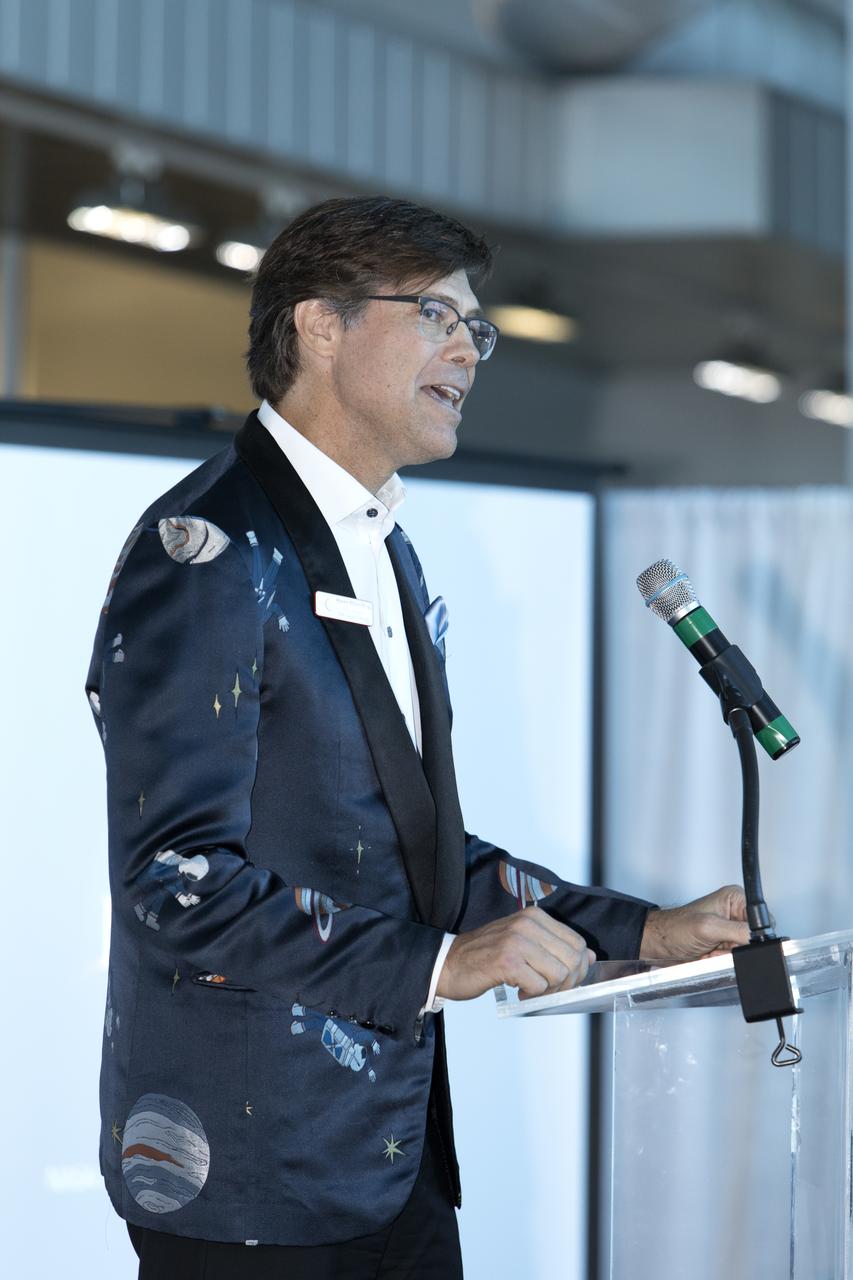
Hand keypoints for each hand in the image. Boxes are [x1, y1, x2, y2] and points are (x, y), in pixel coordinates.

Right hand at [436, 907, 595, 1000]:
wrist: (449, 963)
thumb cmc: (487, 956)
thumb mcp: (523, 942)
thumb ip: (555, 947)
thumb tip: (591, 958)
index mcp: (534, 916)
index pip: (577, 943)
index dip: (577, 967)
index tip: (562, 979)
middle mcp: (527, 924)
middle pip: (573, 960)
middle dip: (566, 982)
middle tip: (547, 988)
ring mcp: (516, 941)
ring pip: (560, 974)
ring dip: (548, 990)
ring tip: (529, 987)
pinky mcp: (507, 962)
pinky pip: (539, 986)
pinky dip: (532, 995)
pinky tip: (518, 990)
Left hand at [640, 884, 749, 961]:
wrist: (659, 944)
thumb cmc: (674, 928)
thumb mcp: (708, 927)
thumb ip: (737, 931)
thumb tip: (760, 938)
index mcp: (735, 899)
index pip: (762, 920)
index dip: (751, 936)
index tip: (735, 941)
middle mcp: (734, 913)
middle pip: (753, 940)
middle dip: (735, 949)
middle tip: (716, 947)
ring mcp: (729, 930)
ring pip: (744, 953)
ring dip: (726, 957)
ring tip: (709, 951)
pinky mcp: (724, 945)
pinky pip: (734, 959)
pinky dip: (722, 962)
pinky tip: (708, 955)